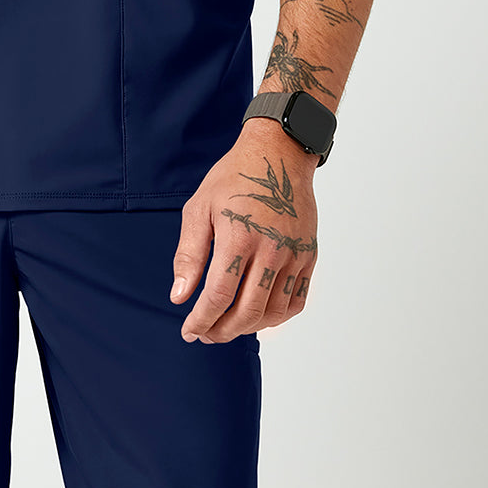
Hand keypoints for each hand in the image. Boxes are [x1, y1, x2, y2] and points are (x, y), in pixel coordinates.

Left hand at [169, 126, 319, 342]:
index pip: (219, 296)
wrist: (278, 154)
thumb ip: (189, 254)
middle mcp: (270, 249)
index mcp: (238, 236)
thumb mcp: (200, 207)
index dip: (201, 320)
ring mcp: (294, 254)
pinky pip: (296, 300)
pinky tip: (258, 314)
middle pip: (247, 311)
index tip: (189, 330)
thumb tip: (179, 296)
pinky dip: (277, 317)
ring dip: (248, 328)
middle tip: (206, 333)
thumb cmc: (234, 179)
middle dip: (222, 331)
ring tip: (229, 325)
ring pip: (273, 312)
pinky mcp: (308, 255)